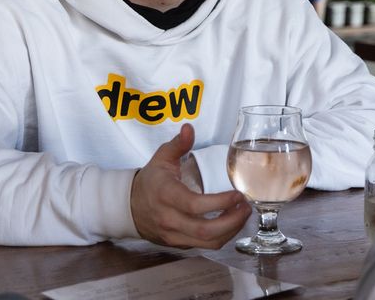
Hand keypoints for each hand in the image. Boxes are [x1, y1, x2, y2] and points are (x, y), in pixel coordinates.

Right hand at [130, 123, 250, 247]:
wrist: (129, 207)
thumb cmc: (150, 181)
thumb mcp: (161, 158)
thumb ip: (178, 144)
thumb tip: (189, 128)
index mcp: (166, 195)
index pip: (195, 205)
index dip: (220, 203)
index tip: (238, 195)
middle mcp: (169, 219)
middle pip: (205, 230)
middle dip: (232, 221)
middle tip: (246, 206)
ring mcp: (174, 235)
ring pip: (208, 242)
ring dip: (231, 231)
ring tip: (242, 215)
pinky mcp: (178, 244)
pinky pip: (204, 246)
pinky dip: (222, 237)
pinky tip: (231, 223)